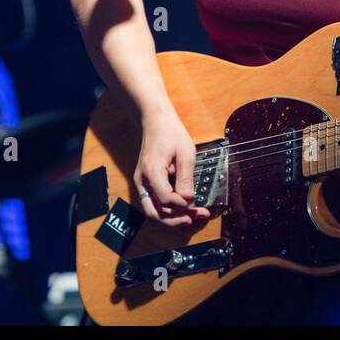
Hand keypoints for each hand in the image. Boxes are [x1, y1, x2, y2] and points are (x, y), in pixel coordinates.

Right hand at [135, 108, 209, 226]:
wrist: (155, 120)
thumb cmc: (171, 133)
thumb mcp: (185, 153)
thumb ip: (186, 178)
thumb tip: (188, 199)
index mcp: (152, 172)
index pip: (166, 200)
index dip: (182, 205)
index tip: (197, 202)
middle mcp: (142, 181)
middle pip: (155, 212)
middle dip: (175, 220)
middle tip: (194, 218)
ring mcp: (141, 182)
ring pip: (152, 210)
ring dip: (171, 217)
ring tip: (190, 216)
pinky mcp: (145, 182)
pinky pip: (153, 202)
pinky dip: (166, 209)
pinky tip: (181, 207)